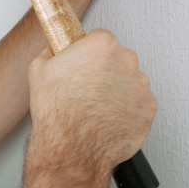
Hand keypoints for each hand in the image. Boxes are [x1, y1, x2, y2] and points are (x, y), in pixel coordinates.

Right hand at [27, 29, 156, 172]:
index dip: (87, 52)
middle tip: (85, 87)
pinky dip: (126, 109)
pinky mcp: (149, 109)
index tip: (82, 63)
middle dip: (104, 69)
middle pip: (117, 58)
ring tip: (95, 106)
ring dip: (116, 89)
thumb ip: (52, 52)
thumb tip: (55, 50)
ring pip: (128, 80)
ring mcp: (141, 86)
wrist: (72, 149)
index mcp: (101, 45)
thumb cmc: (57, 112)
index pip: (99, 38)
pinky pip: (138, 103)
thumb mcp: (39, 70)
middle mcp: (126, 61)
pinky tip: (106, 117)